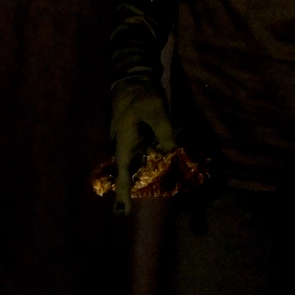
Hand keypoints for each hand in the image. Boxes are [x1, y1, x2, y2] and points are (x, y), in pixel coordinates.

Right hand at [111, 85, 175, 213]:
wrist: (132, 81)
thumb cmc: (142, 96)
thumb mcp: (157, 112)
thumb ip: (165, 134)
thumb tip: (172, 153)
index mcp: (124, 143)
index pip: (122, 173)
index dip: (123, 194)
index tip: (122, 213)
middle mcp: (124, 147)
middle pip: (130, 174)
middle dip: (136, 189)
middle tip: (144, 200)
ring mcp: (129, 144)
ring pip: (138, 166)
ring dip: (149, 175)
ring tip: (166, 181)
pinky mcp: (136, 140)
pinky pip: (143, 157)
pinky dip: (153, 162)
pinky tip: (166, 163)